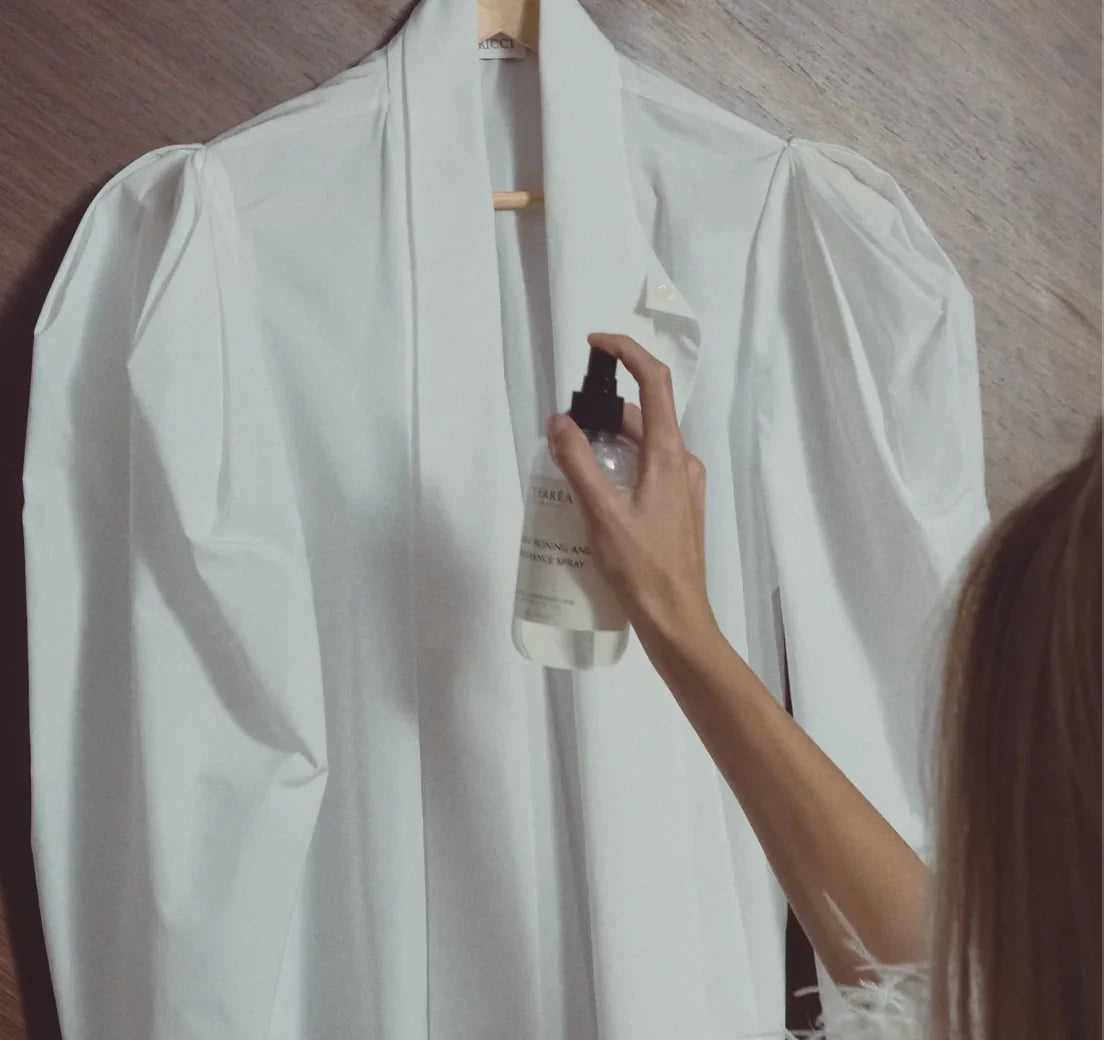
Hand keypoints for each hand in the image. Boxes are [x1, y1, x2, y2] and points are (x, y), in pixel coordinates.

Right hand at [547, 333, 722, 666]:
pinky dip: (621, 465)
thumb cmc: (642, 568)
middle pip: (645, 415)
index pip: (654, 381)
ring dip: (610, 441)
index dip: (627, 352)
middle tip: (565, 426)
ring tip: (571, 461)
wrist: (676, 618)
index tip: (595, 345)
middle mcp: (683, 462)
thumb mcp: (601, 512)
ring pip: (645, 445)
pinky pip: (648, 470)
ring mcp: (684, 486)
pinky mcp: (678, 508)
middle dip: (605, 410)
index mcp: (669, 454)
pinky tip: (594, 492)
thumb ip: (577, 462)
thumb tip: (559, 422)